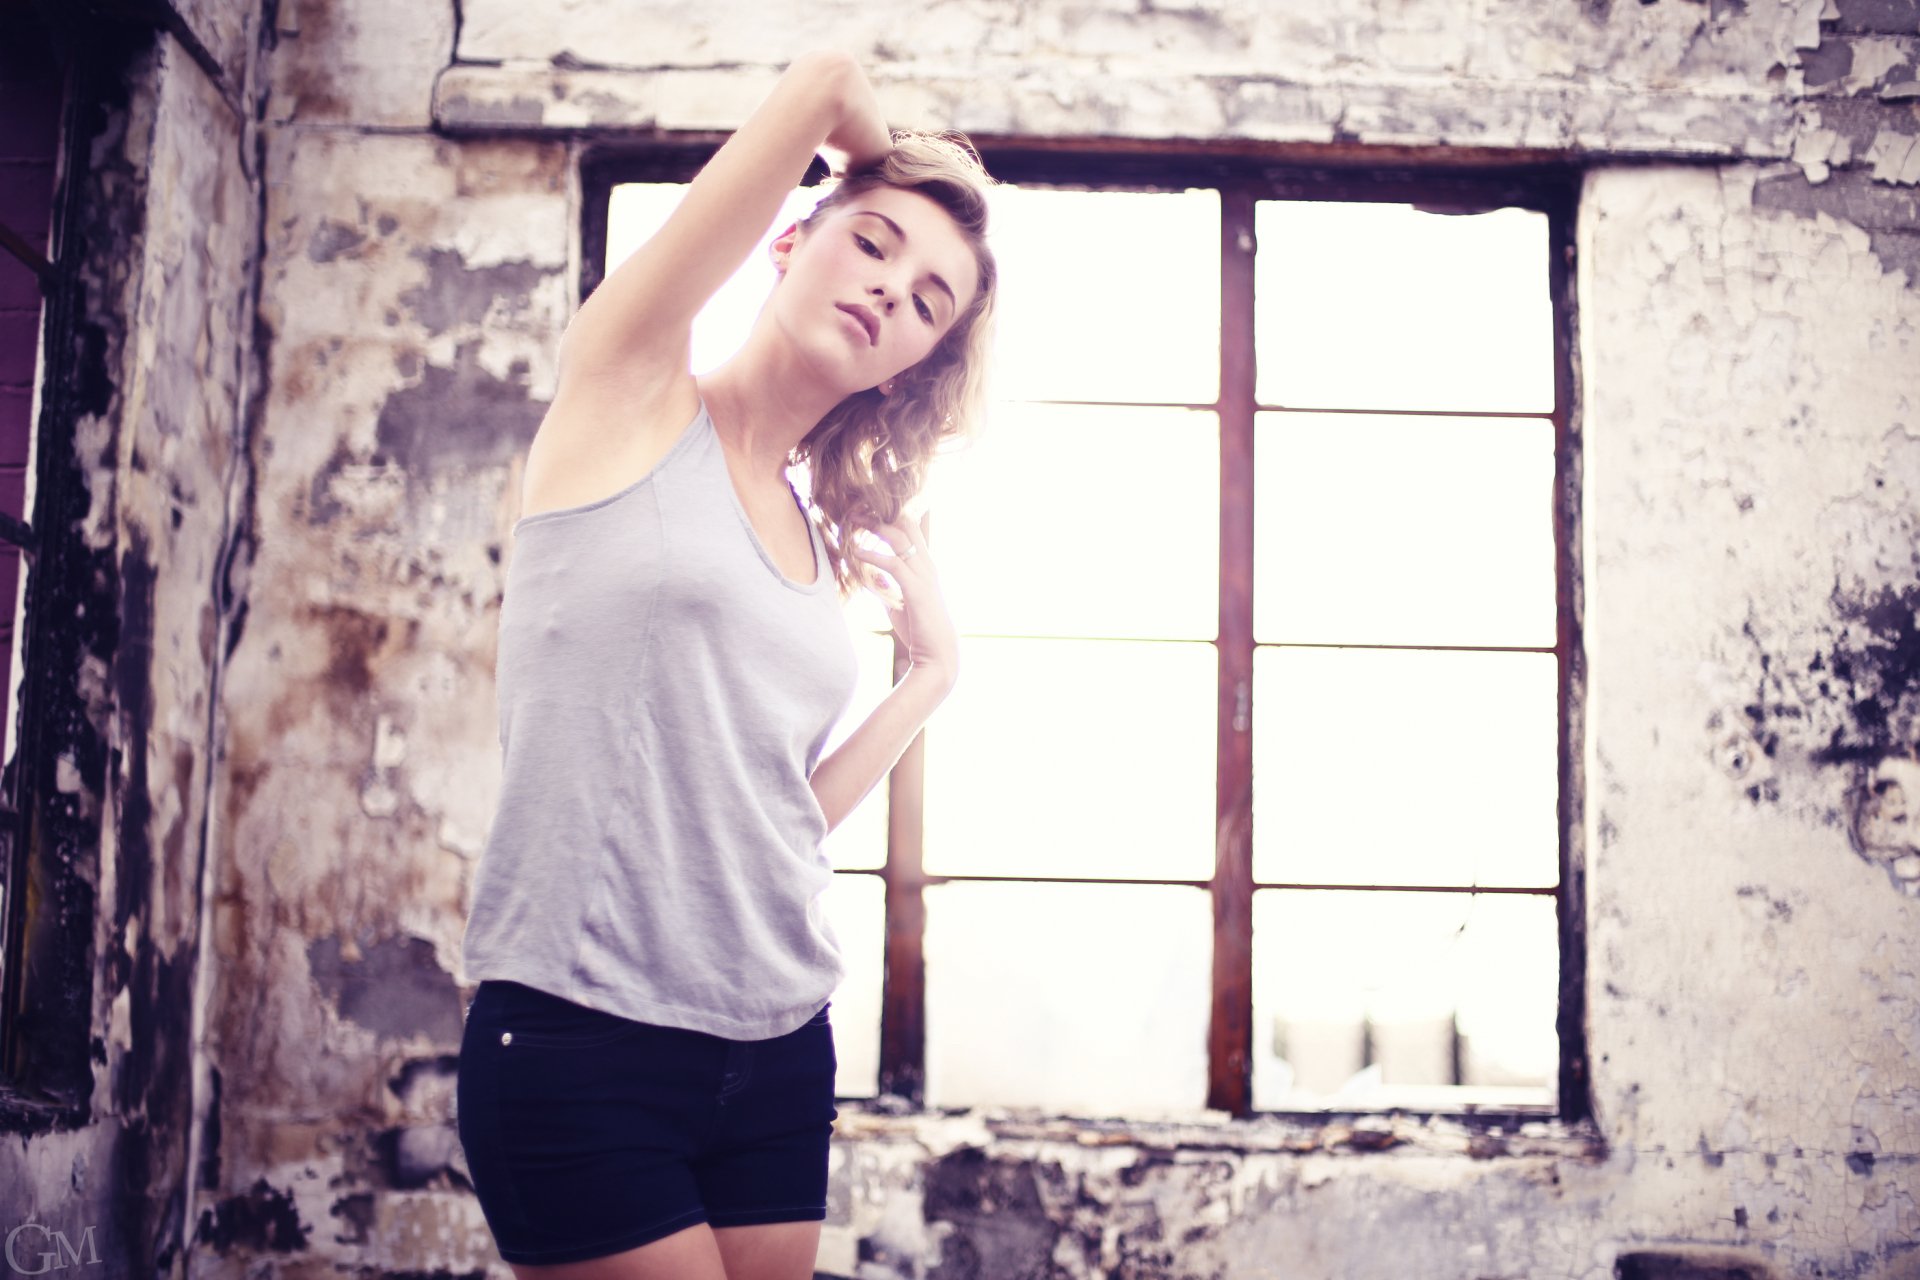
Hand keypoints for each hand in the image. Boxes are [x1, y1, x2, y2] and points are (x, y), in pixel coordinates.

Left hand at [850, 512, 958, 681]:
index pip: (910, 531)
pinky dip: (873, 556)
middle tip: (857, 507)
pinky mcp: (916, 589)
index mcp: (924, 567)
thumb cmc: (919, 631)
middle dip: (881, 513)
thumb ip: (888, 588)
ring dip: (875, 527)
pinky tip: (856, 553)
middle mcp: (927, 565)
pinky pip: (893, 564)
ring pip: (900, 538)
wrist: (937, 654)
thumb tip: (874, 576)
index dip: (890, 517)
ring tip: (854, 520)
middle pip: (906, 525)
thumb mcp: (899, 605)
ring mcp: (923, 575)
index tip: (867, 510)